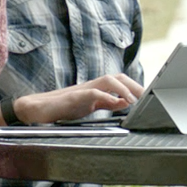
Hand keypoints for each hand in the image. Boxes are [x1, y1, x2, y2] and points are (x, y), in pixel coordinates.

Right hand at [11, 74, 144, 124]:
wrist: (37, 109)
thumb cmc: (63, 107)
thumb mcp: (91, 106)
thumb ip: (108, 103)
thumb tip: (126, 102)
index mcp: (97, 88)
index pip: (120, 82)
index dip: (135, 86)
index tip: (149, 95)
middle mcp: (92, 85)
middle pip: (117, 77)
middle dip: (134, 85)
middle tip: (147, 97)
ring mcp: (82, 89)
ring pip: (107, 80)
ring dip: (123, 89)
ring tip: (135, 100)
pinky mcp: (73, 97)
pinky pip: (93, 94)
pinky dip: (106, 97)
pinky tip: (116, 103)